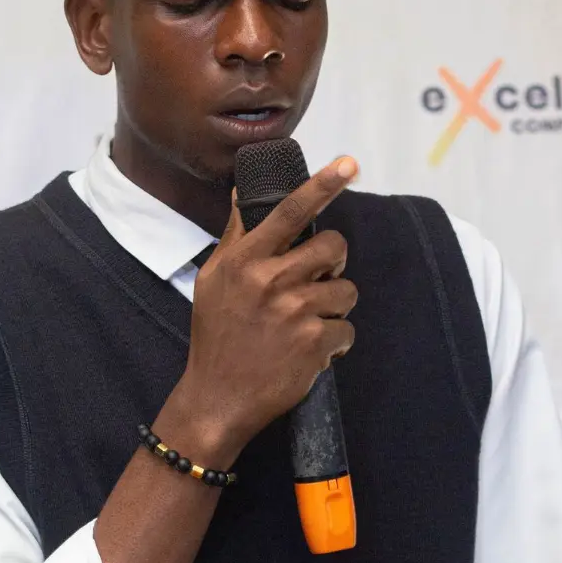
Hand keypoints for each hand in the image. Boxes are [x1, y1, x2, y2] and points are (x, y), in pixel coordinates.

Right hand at [175, 155, 358, 458]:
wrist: (217, 399)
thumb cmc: (216, 337)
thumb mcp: (213, 280)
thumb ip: (235, 236)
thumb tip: (239, 192)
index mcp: (244, 260)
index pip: (289, 212)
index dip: (322, 184)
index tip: (348, 164)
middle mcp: (269, 280)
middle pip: (333, 246)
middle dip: (334, 263)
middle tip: (318, 279)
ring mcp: (294, 312)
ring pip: (346, 290)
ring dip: (335, 307)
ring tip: (308, 323)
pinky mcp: (313, 343)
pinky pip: (346, 330)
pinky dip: (335, 343)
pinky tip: (310, 352)